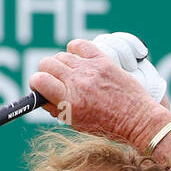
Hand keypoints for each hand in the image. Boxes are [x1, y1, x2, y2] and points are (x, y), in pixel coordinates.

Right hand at [30, 37, 167, 145]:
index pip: (38, 80)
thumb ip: (56, 108)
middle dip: (45, 72)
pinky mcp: (102, 60)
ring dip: (61, 64)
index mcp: (69, 101)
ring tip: (70, 74)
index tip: (40, 88)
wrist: (135, 119)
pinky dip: (74, 49)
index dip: (35, 83)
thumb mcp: (76, 123)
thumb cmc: (106, 126)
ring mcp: (90, 69)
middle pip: (46, 63)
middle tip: (54, 81)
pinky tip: (77, 59)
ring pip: (61, 55)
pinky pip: (79, 45)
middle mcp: (78, 82)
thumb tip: (42, 96)